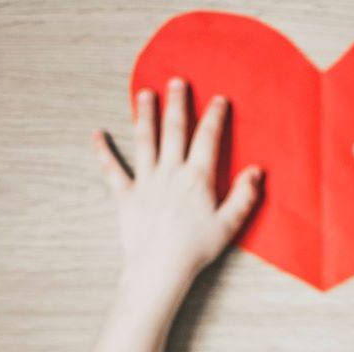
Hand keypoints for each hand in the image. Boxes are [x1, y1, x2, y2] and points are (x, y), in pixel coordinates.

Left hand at [91, 77, 263, 296]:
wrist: (161, 267)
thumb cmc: (196, 249)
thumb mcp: (229, 224)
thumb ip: (244, 196)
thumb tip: (256, 171)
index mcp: (197, 178)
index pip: (208, 138)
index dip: (215, 116)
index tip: (218, 99)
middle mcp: (170, 172)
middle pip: (174, 129)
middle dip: (177, 103)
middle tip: (176, 82)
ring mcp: (146, 181)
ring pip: (144, 140)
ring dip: (144, 115)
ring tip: (144, 94)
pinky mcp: (126, 196)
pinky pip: (112, 169)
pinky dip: (103, 151)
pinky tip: (96, 134)